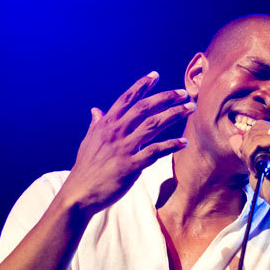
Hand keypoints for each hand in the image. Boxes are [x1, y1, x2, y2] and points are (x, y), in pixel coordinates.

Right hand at [59, 71, 194, 216]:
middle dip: (166, 97)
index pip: (126, 99)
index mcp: (106, 125)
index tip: (155, 75)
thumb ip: (96, 124)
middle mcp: (116, 132)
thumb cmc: (85, 168)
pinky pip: (155, 151)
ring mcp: (124, 148)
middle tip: (183, 93)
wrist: (79, 194)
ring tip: (189, 109)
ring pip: (153, 125)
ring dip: (173, 114)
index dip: (141, 86)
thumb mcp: (88, 141)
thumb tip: (95, 110)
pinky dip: (170, 145)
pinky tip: (183, 142)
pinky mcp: (131, 166)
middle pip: (144, 108)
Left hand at [229, 120, 269, 208]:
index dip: (250, 142)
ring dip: (248, 153)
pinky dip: (251, 157)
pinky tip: (257, 170)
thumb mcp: (256, 163)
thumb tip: (233, 138)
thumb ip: (247, 149)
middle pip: (257, 128)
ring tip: (255, 169)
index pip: (261, 126)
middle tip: (251, 166)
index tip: (250, 160)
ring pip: (256, 134)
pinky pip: (258, 142)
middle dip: (247, 147)